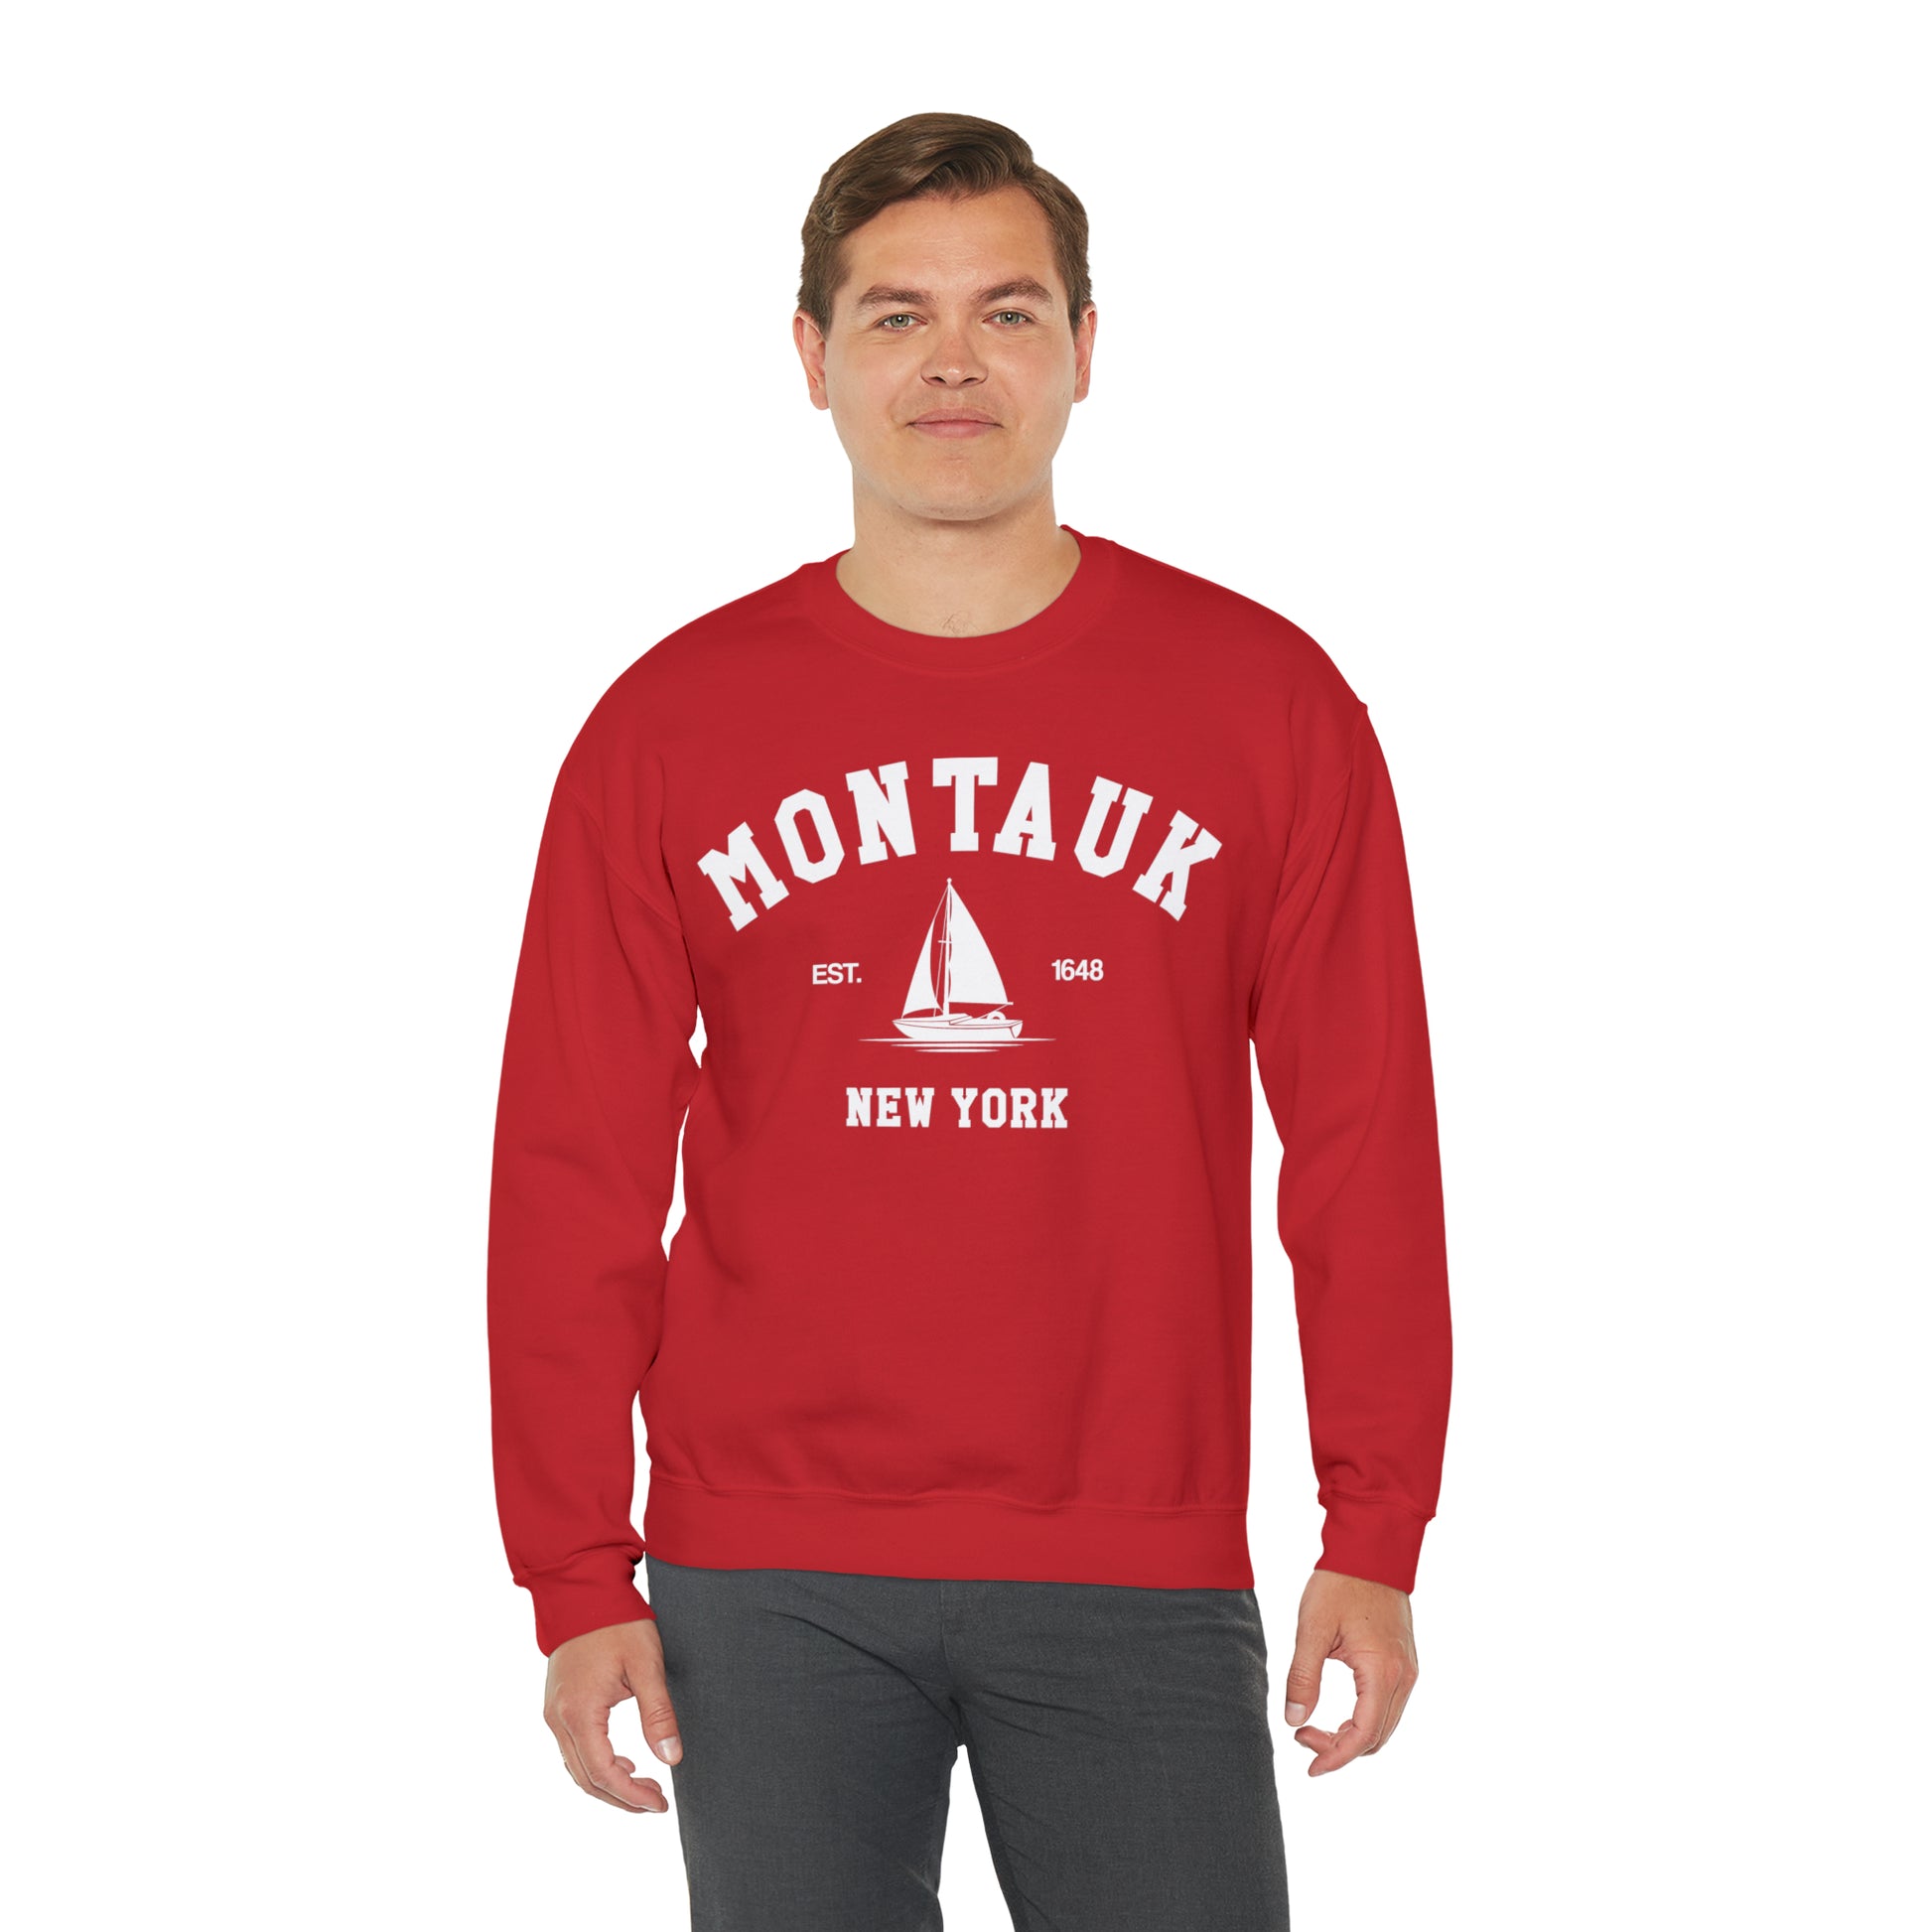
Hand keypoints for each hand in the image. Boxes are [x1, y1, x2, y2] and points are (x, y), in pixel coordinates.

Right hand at [543, 1617, 681, 1811]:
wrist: (584, 1591)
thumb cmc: (618, 1623)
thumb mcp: (646, 1664)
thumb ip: (658, 1713)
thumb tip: (671, 1759)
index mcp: (579, 1712)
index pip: (604, 1773)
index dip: (632, 1796)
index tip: (660, 1803)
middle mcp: (558, 1718)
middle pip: (586, 1779)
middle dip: (621, 1798)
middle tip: (656, 1801)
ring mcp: (553, 1712)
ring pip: (576, 1768)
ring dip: (608, 1784)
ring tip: (644, 1785)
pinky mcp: (556, 1705)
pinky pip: (572, 1749)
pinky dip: (595, 1764)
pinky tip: (622, 1762)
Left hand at [1281, 1570, 1418, 1775]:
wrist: (1371, 1550)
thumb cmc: (1340, 1584)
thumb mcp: (1311, 1629)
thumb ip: (1303, 1676)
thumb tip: (1293, 1719)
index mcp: (1382, 1672)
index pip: (1362, 1736)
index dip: (1335, 1757)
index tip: (1308, 1765)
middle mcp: (1404, 1677)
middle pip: (1377, 1738)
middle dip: (1340, 1748)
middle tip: (1302, 1736)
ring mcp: (1409, 1671)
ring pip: (1385, 1726)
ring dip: (1353, 1737)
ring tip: (1314, 1727)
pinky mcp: (1406, 1663)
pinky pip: (1389, 1707)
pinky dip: (1365, 1720)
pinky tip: (1338, 1713)